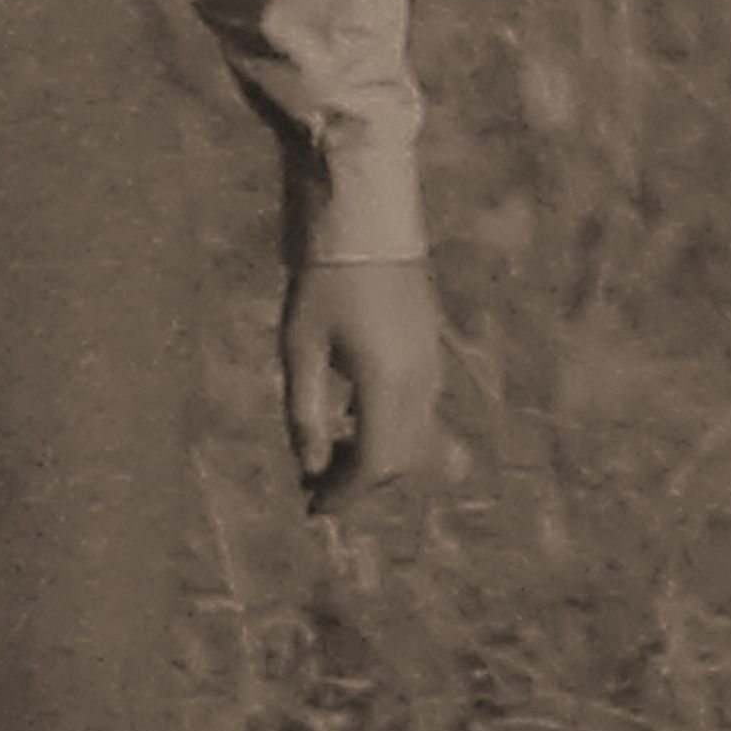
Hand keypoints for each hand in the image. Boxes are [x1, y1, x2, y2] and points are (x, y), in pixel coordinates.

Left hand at [281, 256, 443, 516]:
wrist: (366, 223)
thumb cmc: (323, 282)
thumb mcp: (299, 349)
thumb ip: (304, 413)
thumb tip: (310, 468)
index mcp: (387, 383)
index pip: (377, 464)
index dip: (346, 494)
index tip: (314, 508)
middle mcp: (419, 382)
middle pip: (399, 460)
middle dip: (358, 482)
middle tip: (313, 485)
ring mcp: (431, 367)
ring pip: (412, 439)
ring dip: (373, 457)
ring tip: (327, 453)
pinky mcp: (429, 352)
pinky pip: (416, 412)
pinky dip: (386, 430)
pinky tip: (349, 417)